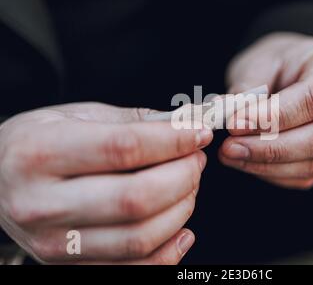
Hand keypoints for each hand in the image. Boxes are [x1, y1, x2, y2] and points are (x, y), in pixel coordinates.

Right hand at [0, 103, 212, 263]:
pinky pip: (134, 269)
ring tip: (187, 185)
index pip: (124, 148)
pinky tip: (181, 228)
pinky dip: (169, 250)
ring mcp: (56, 243)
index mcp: (41, 153)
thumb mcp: (78, 116)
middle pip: (137, 199)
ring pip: (140, 237)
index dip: (173, 141)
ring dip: (181, 209)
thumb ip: (135, 122)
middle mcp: (43, 204)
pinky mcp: (70, 266)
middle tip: (195, 159)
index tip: (198, 133)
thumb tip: (188, 127)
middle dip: (183, 176)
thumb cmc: (41, 142)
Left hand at [219, 33, 312, 188]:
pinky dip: (273, 174)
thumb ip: (246, 90)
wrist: (300, 69)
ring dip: (267, 166)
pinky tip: (248, 162)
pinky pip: (307, 176)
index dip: (273, 117)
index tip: (235, 124)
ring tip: (231, 155)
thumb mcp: (261, 61)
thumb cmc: (281, 61)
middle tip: (229, 148)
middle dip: (270, 149)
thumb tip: (223, 116)